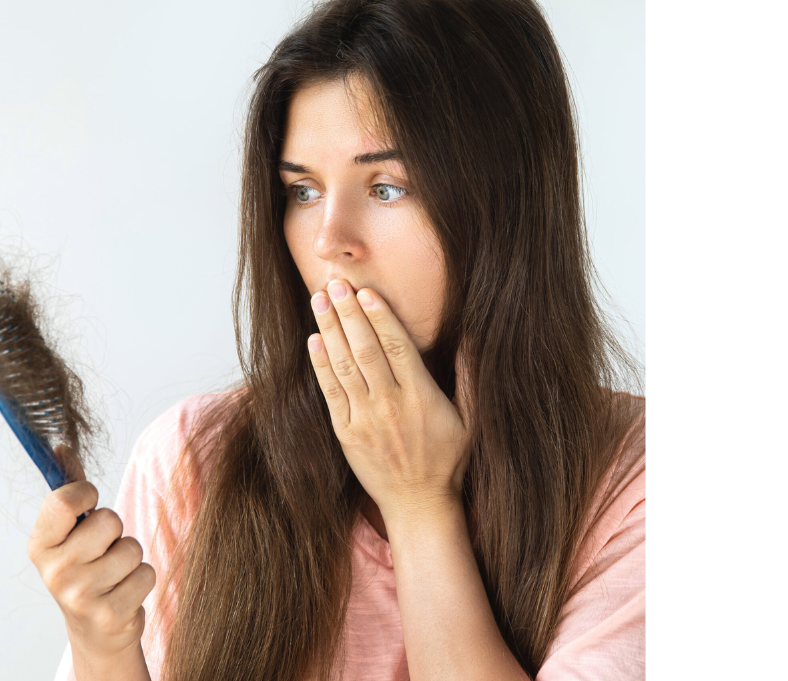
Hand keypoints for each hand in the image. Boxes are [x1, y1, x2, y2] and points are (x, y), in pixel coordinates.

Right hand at [28, 446, 155, 662]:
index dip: (86, 493)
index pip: (63, 501)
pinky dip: (142, 579)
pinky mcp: (109, 614)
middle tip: (104, 548)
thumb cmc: (85, 568)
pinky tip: (125, 591)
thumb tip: (62, 446)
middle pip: (108, 521)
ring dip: (131, 557)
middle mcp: (54, 572)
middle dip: (116, 531)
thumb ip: (70, 489)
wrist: (95, 630)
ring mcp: (80, 596)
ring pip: (132, 548)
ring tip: (115, 572)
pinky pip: (146, 574)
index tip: (90, 501)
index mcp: (40, 545)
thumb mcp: (70, 532)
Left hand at [307, 280, 474, 524]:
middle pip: (366, 350)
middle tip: (335, 283)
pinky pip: (330, 393)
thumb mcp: (471, 420)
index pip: (398, 347)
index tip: (367, 291)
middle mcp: (390, 405)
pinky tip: (314, 340)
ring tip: (319, 299)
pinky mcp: (345, 433)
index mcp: (421, 398)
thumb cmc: (447, 460)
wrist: (418, 505)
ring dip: (330, 330)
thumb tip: (473, 337)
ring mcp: (364, 420)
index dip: (381, 316)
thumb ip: (469, 378)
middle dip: (348, 313)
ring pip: (344, 366)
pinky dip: (321, 365)